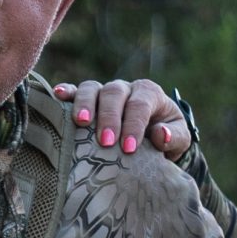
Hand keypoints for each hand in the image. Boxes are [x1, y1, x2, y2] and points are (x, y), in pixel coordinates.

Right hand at [51, 78, 190, 162]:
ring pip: (92, 88)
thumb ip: (174, 137)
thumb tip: (161, 134)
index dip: (134, 125)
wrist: (154, 134)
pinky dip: (66, 92)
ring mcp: (104, 92)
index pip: (140, 105)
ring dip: (85, 104)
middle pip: (114, 93)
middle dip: (109, 117)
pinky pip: (75, 91)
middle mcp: (125, 89)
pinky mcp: (88, 100)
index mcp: (149, 94)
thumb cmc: (166, 136)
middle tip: (106, 141)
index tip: (129, 149)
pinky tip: (57, 97)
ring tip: (80, 122)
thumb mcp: (179, 139)